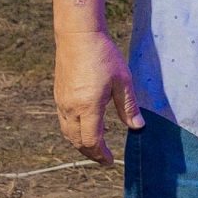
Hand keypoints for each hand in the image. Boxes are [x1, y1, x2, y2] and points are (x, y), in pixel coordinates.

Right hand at [53, 28, 141, 163]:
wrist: (78, 36)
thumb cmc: (103, 56)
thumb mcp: (123, 81)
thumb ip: (128, 107)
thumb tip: (138, 128)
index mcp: (88, 106)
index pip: (92, 141)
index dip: (101, 154)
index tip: (109, 160)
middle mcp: (71, 108)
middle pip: (77, 142)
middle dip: (90, 153)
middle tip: (103, 157)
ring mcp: (61, 103)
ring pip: (68, 133)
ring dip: (81, 143)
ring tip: (97, 145)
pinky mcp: (58, 96)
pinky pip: (64, 122)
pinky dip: (74, 131)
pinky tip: (87, 126)